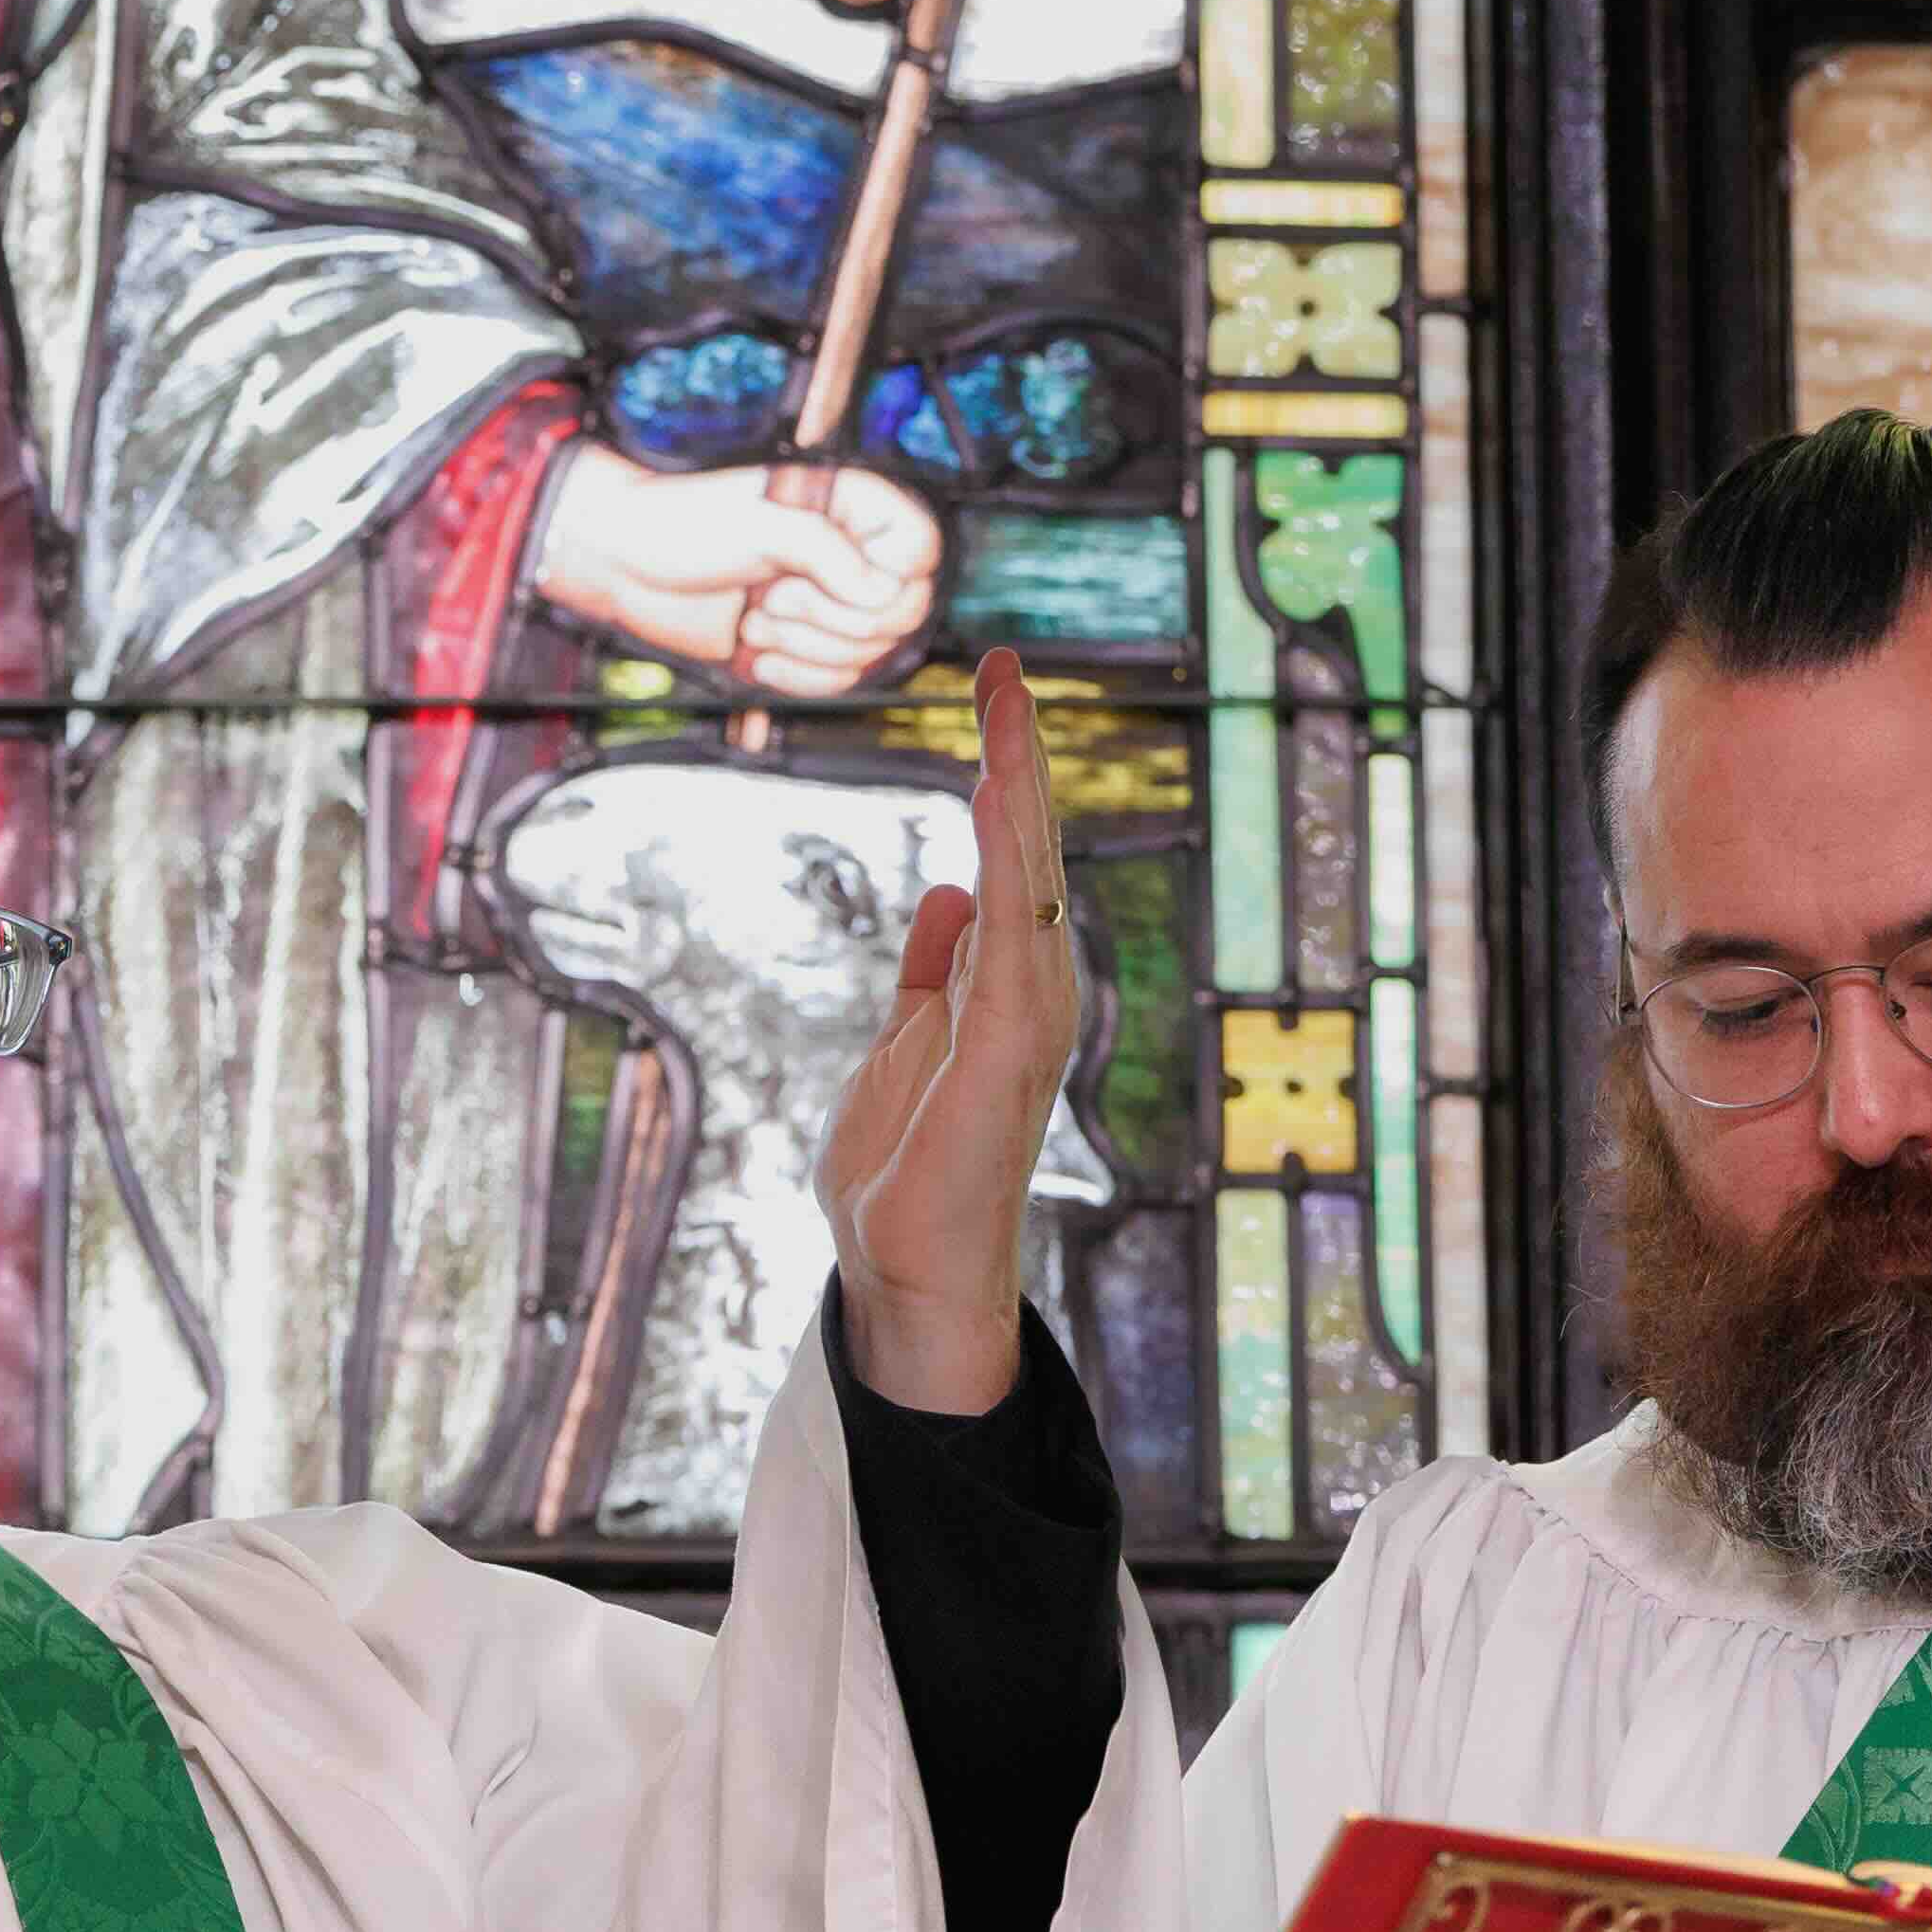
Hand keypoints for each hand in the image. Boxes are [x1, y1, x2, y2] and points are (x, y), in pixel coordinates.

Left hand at [527, 443, 946, 697]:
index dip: (890, 576)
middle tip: (774, 594)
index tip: (831, 576)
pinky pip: (837, 681)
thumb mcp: (756, 525)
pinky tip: (757, 650)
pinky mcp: (806, 646)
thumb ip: (825, 551)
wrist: (627, 569)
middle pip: (904, 612)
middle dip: (831, 617)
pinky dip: (796, 675)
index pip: (920, 548)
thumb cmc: (682, 525)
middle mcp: (851, 555)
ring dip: (805, 645)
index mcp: (850, 507)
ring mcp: (830, 604)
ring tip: (755, 614)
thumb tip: (884, 591)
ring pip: (870, 653)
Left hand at [815, 648, 1081, 1414]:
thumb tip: (946, 896)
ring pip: (1031, 881)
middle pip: (1030, 853)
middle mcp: (1028, 992)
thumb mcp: (900, 1045)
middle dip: (1016, 757)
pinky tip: (995, 804)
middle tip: (1004, 662)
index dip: (1003, 777)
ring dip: (1017, 790)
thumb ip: (929, 974)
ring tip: (1005, 704)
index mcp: (1001, 984)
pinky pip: (1014, 940)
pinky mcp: (1009, 1053)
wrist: (902, 1269)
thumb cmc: (903, 1174)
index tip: (992, 695)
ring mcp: (1027, 1021)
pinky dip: (1009, 871)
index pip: (1008, 860)